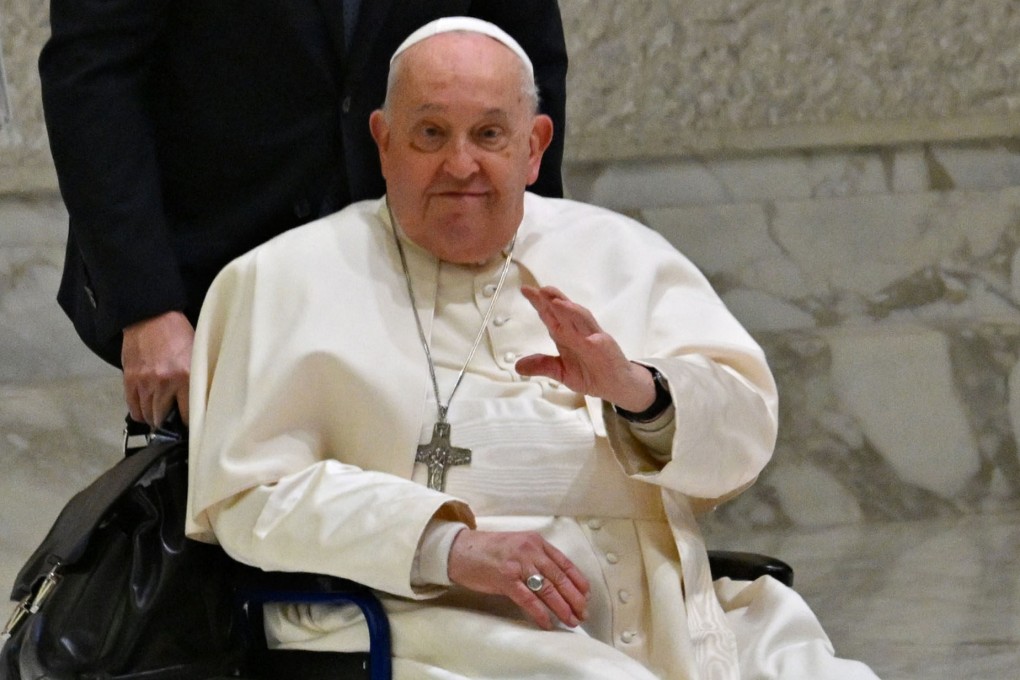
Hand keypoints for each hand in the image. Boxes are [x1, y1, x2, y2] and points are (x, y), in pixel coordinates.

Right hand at [121, 311, 193, 426]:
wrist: (151, 317)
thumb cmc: (178, 334)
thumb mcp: (196, 355)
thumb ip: (195, 379)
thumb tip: (198, 401)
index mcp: (185, 376)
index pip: (188, 413)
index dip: (189, 422)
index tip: (192, 424)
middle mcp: (164, 383)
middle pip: (163, 418)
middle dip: (169, 424)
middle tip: (175, 424)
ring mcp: (144, 383)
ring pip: (148, 415)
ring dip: (155, 419)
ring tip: (162, 417)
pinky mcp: (129, 380)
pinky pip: (133, 407)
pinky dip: (141, 412)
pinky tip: (148, 410)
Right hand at [448, 529, 589, 629]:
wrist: (460, 549)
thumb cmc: (489, 550)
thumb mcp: (518, 546)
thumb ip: (537, 557)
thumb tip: (557, 581)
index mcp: (536, 542)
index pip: (565, 562)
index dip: (578, 580)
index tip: (586, 595)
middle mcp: (530, 551)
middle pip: (560, 577)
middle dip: (575, 598)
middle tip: (583, 613)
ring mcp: (518, 564)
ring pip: (548, 589)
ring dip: (562, 607)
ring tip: (571, 620)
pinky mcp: (505, 578)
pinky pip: (528, 599)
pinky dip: (540, 612)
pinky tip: (547, 622)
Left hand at [515, 286, 655, 411]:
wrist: (616, 385)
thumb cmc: (590, 373)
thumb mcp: (561, 372)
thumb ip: (542, 366)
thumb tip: (517, 366)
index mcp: (566, 335)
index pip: (551, 315)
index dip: (539, 302)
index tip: (526, 290)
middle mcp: (578, 331)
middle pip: (564, 312)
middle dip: (552, 299)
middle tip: (538, 289)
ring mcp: (593, 337)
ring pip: (581, 319)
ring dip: (570, 309)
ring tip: (556, 301)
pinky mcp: (605, 348)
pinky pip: (597, 339)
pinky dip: (591, 334)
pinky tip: (585, 332)